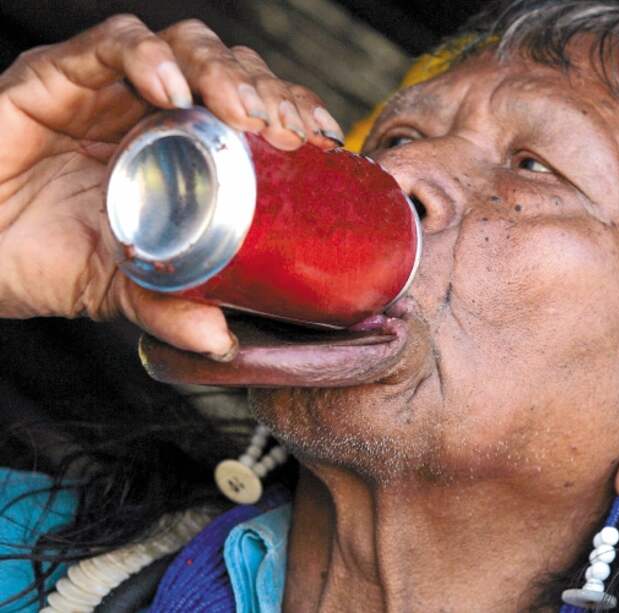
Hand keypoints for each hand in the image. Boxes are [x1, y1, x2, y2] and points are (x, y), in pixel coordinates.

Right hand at [0, 15, 343, 358]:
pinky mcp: (57, 74)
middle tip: (291, 133)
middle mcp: (157, 112)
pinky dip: (148, 58)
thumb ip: (171, 308)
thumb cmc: (44, 258)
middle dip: (270, 92)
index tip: (325, 141)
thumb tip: (221, 343)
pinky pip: (111, 44)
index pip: (256, 110)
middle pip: (233, 71)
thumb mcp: (122, 288)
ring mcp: (111, 89)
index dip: (294, 112)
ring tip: (244, 113)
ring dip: (224, 72)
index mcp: (186, 151)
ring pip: (186, 45)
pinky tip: (170, 91)